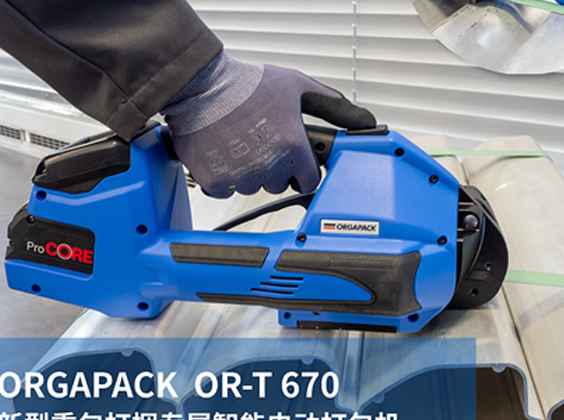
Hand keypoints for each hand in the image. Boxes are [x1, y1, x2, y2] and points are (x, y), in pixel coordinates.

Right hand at [161, 51, 375, 197]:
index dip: (302, 168)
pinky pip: (226, 191)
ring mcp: (241, 177)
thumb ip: (334, 107)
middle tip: (261, 141)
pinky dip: (223, 177)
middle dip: (275, 168)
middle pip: (280, 184)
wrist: (200, 85)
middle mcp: (268, 165)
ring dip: (249, 172)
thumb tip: (364, 121)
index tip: (293, 159)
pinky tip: (221, 152)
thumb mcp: (298, 86)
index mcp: (292, 146)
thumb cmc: (248, 84)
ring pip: (253, 188)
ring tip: (239, 142)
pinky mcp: (215, 182)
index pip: (310, 181)